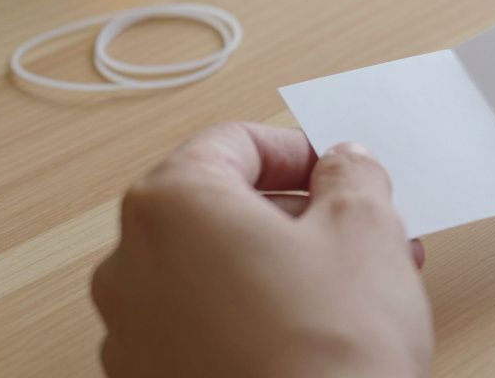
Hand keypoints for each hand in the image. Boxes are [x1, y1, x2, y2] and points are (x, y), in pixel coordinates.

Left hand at [91, 122, 432, 376]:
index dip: (297, 150)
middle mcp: (130, 265)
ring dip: (280, 267)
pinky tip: (314, 336)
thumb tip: (343, 166)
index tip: (337, 171)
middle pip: (218, 208)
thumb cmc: (326, 351)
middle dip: (296, 215)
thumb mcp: (364, 229)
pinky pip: (203, 327)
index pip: (233, 143)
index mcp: (171, 204)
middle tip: (357, 231)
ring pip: (213, 271)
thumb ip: (351, 176)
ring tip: (353, 288)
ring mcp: (132, 334)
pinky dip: (253, 317)